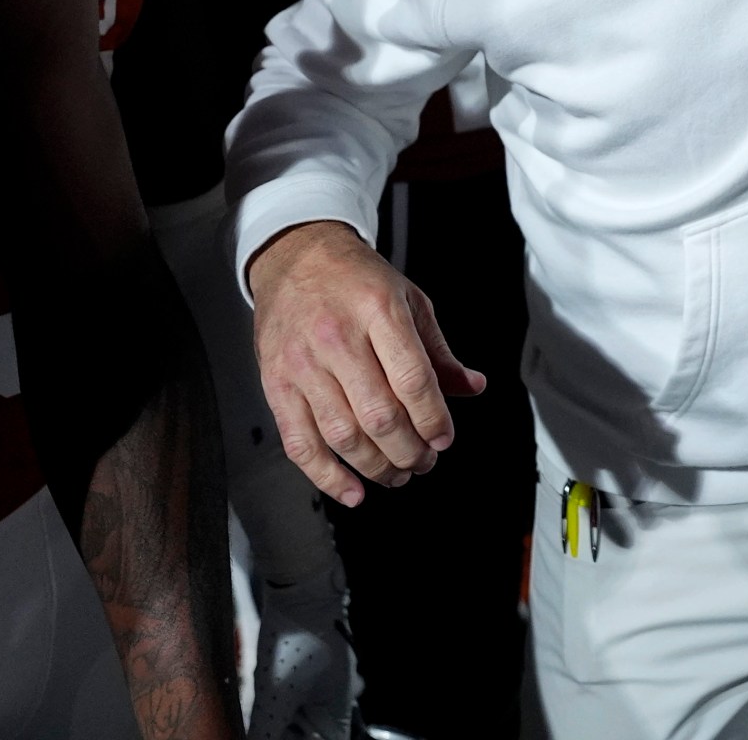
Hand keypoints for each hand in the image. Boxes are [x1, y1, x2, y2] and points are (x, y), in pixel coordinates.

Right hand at [249, 220, 485, 505]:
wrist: (295, 257)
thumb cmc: (356, 279)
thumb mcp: (409, 300)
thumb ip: (439, 351)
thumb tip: (472, 387)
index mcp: (378, 311)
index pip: (412, 380)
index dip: (433, 420)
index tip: (444, 439)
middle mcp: (337, 338)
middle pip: (379, 415)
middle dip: (409, 451)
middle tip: (424, 462)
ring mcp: (302, 364)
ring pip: (343, 434)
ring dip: (376, 467)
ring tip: (397, 474)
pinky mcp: (275, 383)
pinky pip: (299, 442)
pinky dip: (326, 475)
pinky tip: (351, 490)